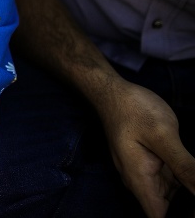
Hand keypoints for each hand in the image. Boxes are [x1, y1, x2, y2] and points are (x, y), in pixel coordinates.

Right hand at [98, 80, 194, 217]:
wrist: (112, 92)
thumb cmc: (134, 110)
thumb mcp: (164, 135)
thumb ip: (186, 167)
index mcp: (140, 181)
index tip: (194, 209)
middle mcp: (140, 183)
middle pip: (166, 211)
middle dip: (188, 208)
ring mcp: (145, 174)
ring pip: (171, 198)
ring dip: (188, 197)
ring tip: (193, 175)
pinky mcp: (151, 165)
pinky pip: (171, 183)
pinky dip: (185, 184)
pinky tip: (192, 174)